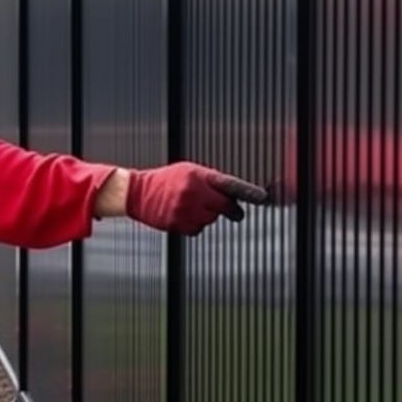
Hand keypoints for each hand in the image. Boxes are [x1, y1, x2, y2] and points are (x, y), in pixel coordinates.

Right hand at [125, 161, 267, 235]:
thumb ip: (211, 182)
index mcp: (198, 176)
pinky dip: (194, 225)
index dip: (247, 191)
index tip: (263, 198)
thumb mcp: (189, 172)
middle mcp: (193, 192)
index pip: (228, 184)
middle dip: (228, 209)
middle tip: (235, 212)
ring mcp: (185, 209)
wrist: (138, 192)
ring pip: (211, 220)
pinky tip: (183, 216)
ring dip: (207, 216)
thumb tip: (233, 197)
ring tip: (191, 207)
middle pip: (223, 207)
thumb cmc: (167, 181)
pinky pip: (197, 230)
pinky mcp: (178, 223)